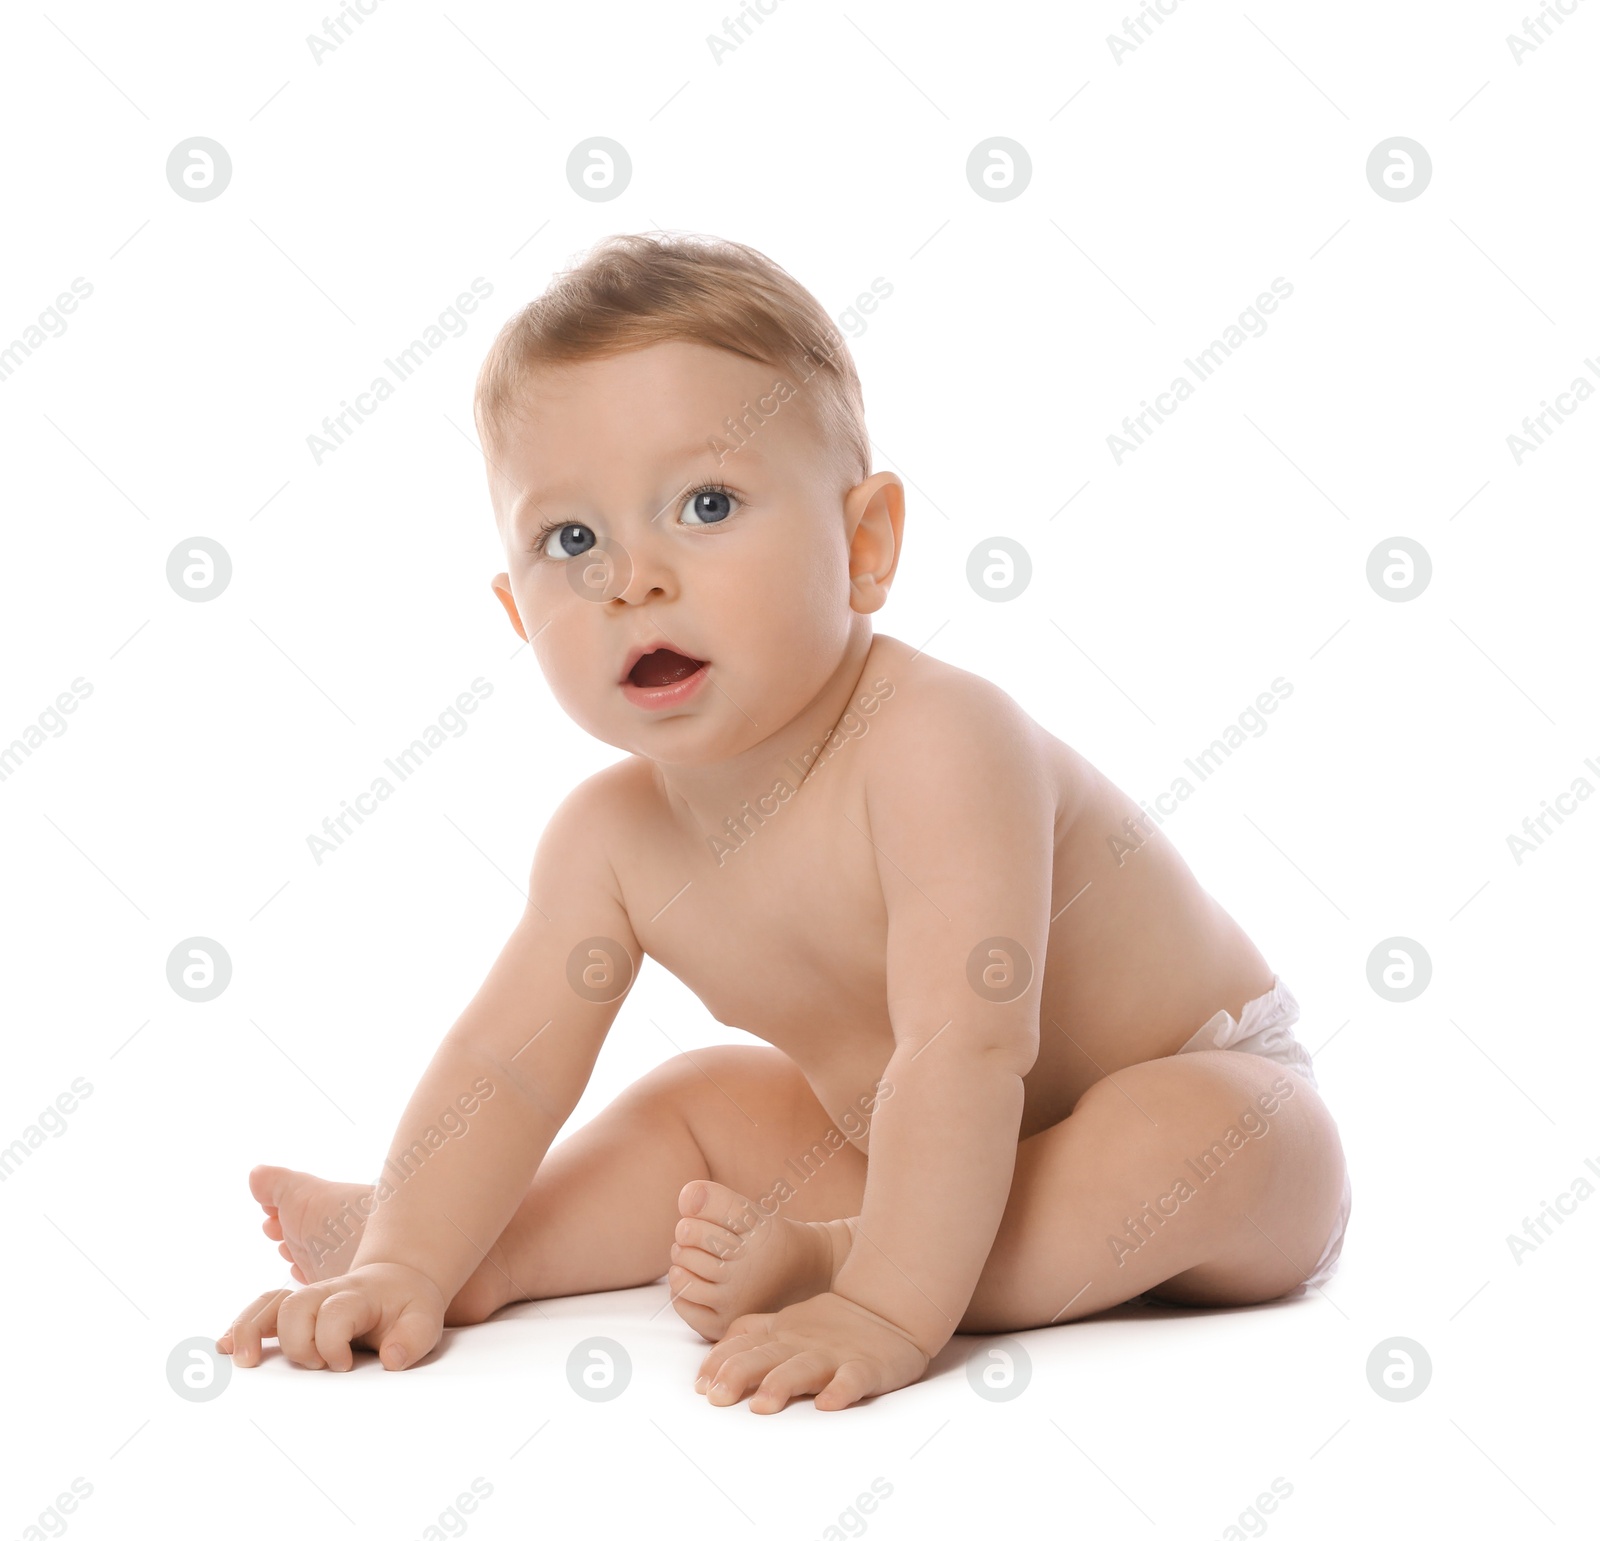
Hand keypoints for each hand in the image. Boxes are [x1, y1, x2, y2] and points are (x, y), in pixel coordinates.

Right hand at [216, 1262, 446, 1371]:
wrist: (400, 1281)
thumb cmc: (409, 1306)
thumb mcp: (424, 1319)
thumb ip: (412, 1338)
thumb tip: (391, 1360)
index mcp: (358, 1294)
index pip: (334, 1312)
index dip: (332, 1343)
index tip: (343, 1366)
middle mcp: (327, 1292)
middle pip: (296, 1306)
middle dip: (297, 1341)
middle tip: (313, 1366)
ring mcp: (308, 1299)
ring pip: (270, 1304)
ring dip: (252, 1330)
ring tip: (244, 1361)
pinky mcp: (295, 1311)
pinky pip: (261, 1310)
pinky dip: (240, 1328)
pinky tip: (223, 1348)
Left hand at [694, 1291, 930, 1412]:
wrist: (889, 1308)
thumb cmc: (830, 1325)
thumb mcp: (785, 1324)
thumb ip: (750, 1337)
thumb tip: (710, 1364)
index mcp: (781, 1334)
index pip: (743, 1343)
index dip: (719, 1363)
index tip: (701, 1387)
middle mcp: (801, 1343)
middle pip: (765, 1356)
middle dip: (738, 1375)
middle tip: (717, 1399)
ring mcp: (833, 1354)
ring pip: (803, 1368)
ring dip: (781, 1384)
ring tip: (762, 1405)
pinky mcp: (865, 1367)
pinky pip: (853, 1379)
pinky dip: (841, 1390)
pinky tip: (828, 1403)